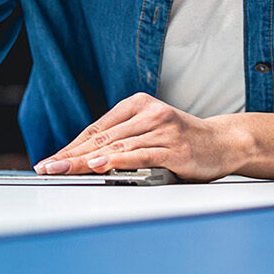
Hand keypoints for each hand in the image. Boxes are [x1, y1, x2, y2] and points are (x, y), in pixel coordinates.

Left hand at [33, 93, 249, 182]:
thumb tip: (85, 158)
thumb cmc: (184, 140)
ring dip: (87, 159)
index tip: (51, 160)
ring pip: (116, 146)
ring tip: (65, 168)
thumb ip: (124, 139)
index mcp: (138, 105)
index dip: (71, 146)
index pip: (96, 128)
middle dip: (71, 155)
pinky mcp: (175, 147)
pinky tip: (100, 165)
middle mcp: (148, 113)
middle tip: (48, 167)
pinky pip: (141, 154)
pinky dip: (118, 160)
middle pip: (101, 137)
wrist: (225, 142)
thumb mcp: (151, 132)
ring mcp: (162, 129)